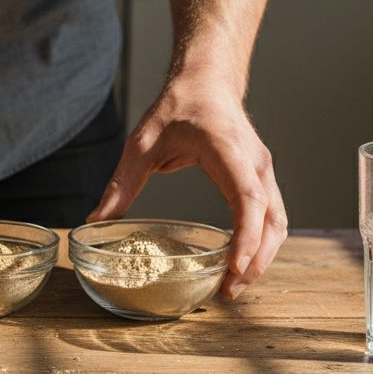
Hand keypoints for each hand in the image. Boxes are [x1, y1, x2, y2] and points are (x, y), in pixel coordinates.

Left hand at [87, 85, 287, 298]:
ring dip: (262, 257)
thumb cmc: (179, 107)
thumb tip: (95, 221)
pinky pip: (270, 217)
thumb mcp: (142, 143)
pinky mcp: (261, 179)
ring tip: (234, 286)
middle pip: (271, 220)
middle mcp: (254, 164)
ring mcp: (262, 172)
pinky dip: (261, 243)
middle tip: (229, 292)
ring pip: (277, 222)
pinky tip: (239, 263)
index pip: (248, 199)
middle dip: (256, 260)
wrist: (207, 81)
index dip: (246, 236)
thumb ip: (121, 183)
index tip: (235, 266)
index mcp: (228, 151)